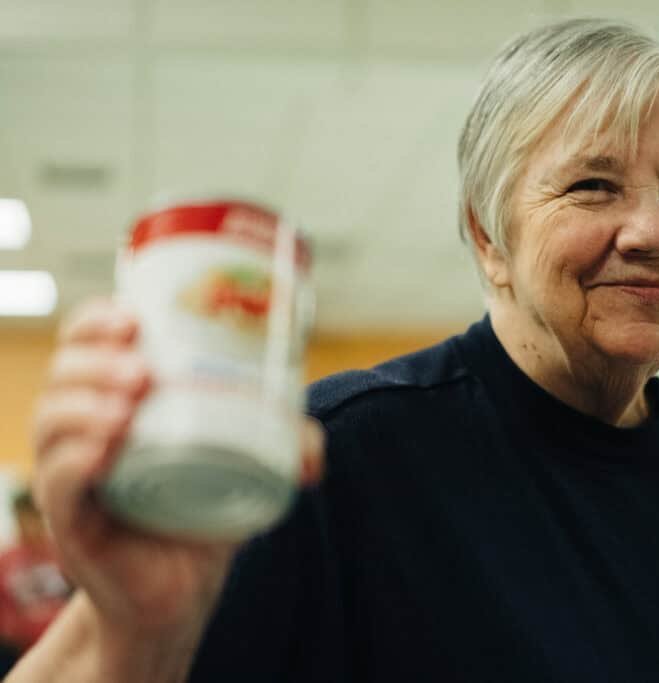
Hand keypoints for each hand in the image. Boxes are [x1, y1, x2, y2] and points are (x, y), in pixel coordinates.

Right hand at [31, 297, 324, 637]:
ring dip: (85, 405)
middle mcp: (83, 430)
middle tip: (142, 370)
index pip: (86, 344)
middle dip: (96, 360)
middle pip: (64, 374)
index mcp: (117, 399)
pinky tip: (105, 450)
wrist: (181, 591)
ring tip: (128, 405)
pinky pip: (59, 484)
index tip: (134, 316)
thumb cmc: (204, 511)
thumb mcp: (249, 466)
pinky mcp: (74, 521)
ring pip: (53, 422)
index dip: (98, 322)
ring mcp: (73, 475)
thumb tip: (314, 452)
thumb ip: (288, 446)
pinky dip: (76, 462)